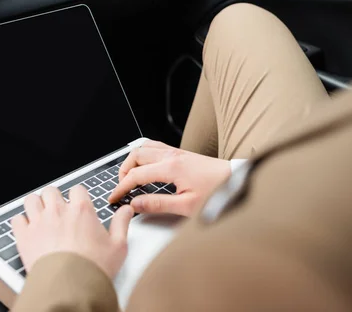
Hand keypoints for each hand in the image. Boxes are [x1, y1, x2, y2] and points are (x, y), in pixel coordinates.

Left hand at [11, 185, 133, 277]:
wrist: (69, 287)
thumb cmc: (93, 268)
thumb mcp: (118, 246)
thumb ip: (122, 223)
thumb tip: (126, 210)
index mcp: (81, 210)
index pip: (77, 189)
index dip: (78, 196)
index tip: (79, 205)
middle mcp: (58, 211)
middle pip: (51, 191)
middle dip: (54, 198)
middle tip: (59, 210)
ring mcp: (39, 222)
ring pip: (31, 200)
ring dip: (36, 205)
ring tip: (41, 215)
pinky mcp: (24, 236)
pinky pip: (16, 219)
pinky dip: (21, 222)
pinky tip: (28, 229)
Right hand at [108, 141, 230, 216]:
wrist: (237, 181)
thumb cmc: (217, 193)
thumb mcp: (186, 206)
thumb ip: (158, 204)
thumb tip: (136, 205)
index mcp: (171, 168)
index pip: (135, 175)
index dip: (121, 187)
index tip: (114, 198)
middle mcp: (172, 156)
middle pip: (136, 155)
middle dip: (123, 171)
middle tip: (121, 187)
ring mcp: (177, 152)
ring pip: (145, 147)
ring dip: (133, 160)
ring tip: (130, 176)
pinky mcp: (182, 153)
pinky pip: (156, 146)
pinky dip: (144, 154)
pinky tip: (145, 164)